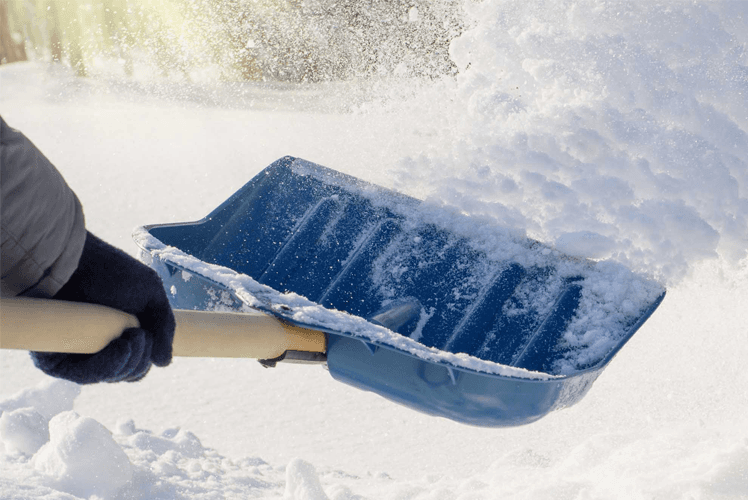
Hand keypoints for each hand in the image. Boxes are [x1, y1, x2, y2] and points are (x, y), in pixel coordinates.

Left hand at [31, 232, 175, 382]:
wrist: (74, 261)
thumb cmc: (111, 272)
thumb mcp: (152, 295)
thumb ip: (164, 327)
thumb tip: (164, 363)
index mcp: (120, 335)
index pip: (138, 364)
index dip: (146, 359)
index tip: (147, 336)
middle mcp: (99, 347)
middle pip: (127, 374)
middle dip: (140, 362)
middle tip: (140, 336)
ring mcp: (78, 353)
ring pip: (109, 377)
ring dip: (128, 364)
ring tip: (133, 339)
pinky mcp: (57, 359)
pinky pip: (85, 376)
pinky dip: (108, 367)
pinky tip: (122, 349)